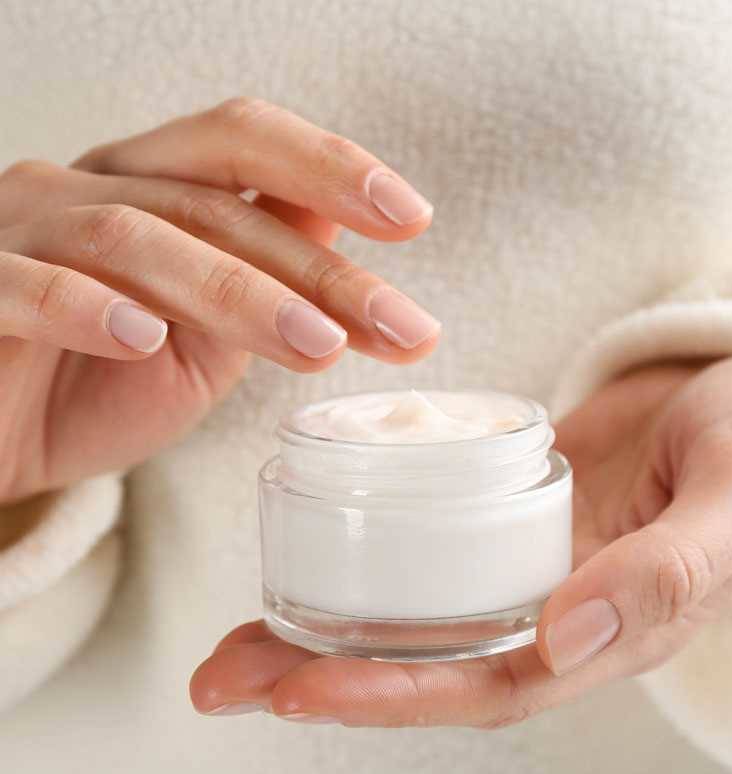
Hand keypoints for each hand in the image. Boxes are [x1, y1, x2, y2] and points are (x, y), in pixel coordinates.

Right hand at [0, 98, 438, 502]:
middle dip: (318, 268)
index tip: (414, 219)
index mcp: (150, 193)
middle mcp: (89, 191)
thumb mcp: (200, 342)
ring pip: (140, 236)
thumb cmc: (94, 390)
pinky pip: (27, 285)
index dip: (331, 169)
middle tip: (399, 324)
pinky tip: (143, 337)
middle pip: (217, 201)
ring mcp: (22, 232)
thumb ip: (256, 283)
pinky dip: (87, 307)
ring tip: (316, 345)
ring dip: (238, 293)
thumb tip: (331, 220)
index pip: (247, 148)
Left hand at [190, 353, 731, 726]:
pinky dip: (367, 554)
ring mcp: (525, 561)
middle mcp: (554, 609)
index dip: (393, 693)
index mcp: (608, 630)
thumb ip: (671, 570)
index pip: (486, 683)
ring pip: (415, 611)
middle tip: (220, 678)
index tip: (298, 688)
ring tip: (235, 638)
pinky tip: (311, 546)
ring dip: (326, 628)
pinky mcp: (507, 510)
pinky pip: (428, 542)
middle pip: (427, 661)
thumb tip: (565, 636)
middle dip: (325, 677)